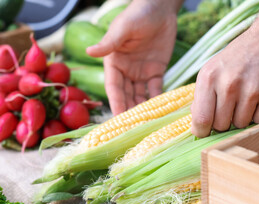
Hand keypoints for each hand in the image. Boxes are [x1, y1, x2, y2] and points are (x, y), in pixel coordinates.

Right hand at [86, 0, 178, 114]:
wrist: (160, 9)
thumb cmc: (137, 15)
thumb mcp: (122, 29)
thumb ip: (109, 43)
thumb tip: (89, 52)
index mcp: (113, 63)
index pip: (113, 87)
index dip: (116, 103)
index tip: (119, 120)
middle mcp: (126, 71)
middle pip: (127, 95)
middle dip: (130, 111)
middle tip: (135, 128)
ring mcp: (141, 72)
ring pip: (141, 95)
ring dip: (144, 109)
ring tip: (148, 123)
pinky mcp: (156, 71)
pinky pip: (156, 89)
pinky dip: (158, 100)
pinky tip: (161, 111)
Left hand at [191, 30, 258, 136]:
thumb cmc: (235, 61)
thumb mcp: (211, 71)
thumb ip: (201, 98)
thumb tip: (198, 127)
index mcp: (209, 77)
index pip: (201, 119)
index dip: (202, 131)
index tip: (205, 131)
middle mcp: (229, 83)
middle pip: (221, 126)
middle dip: (223, 121)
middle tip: (229, 106)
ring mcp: (253, 89)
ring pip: (240, 125)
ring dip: (241, 117)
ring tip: (245, 98)